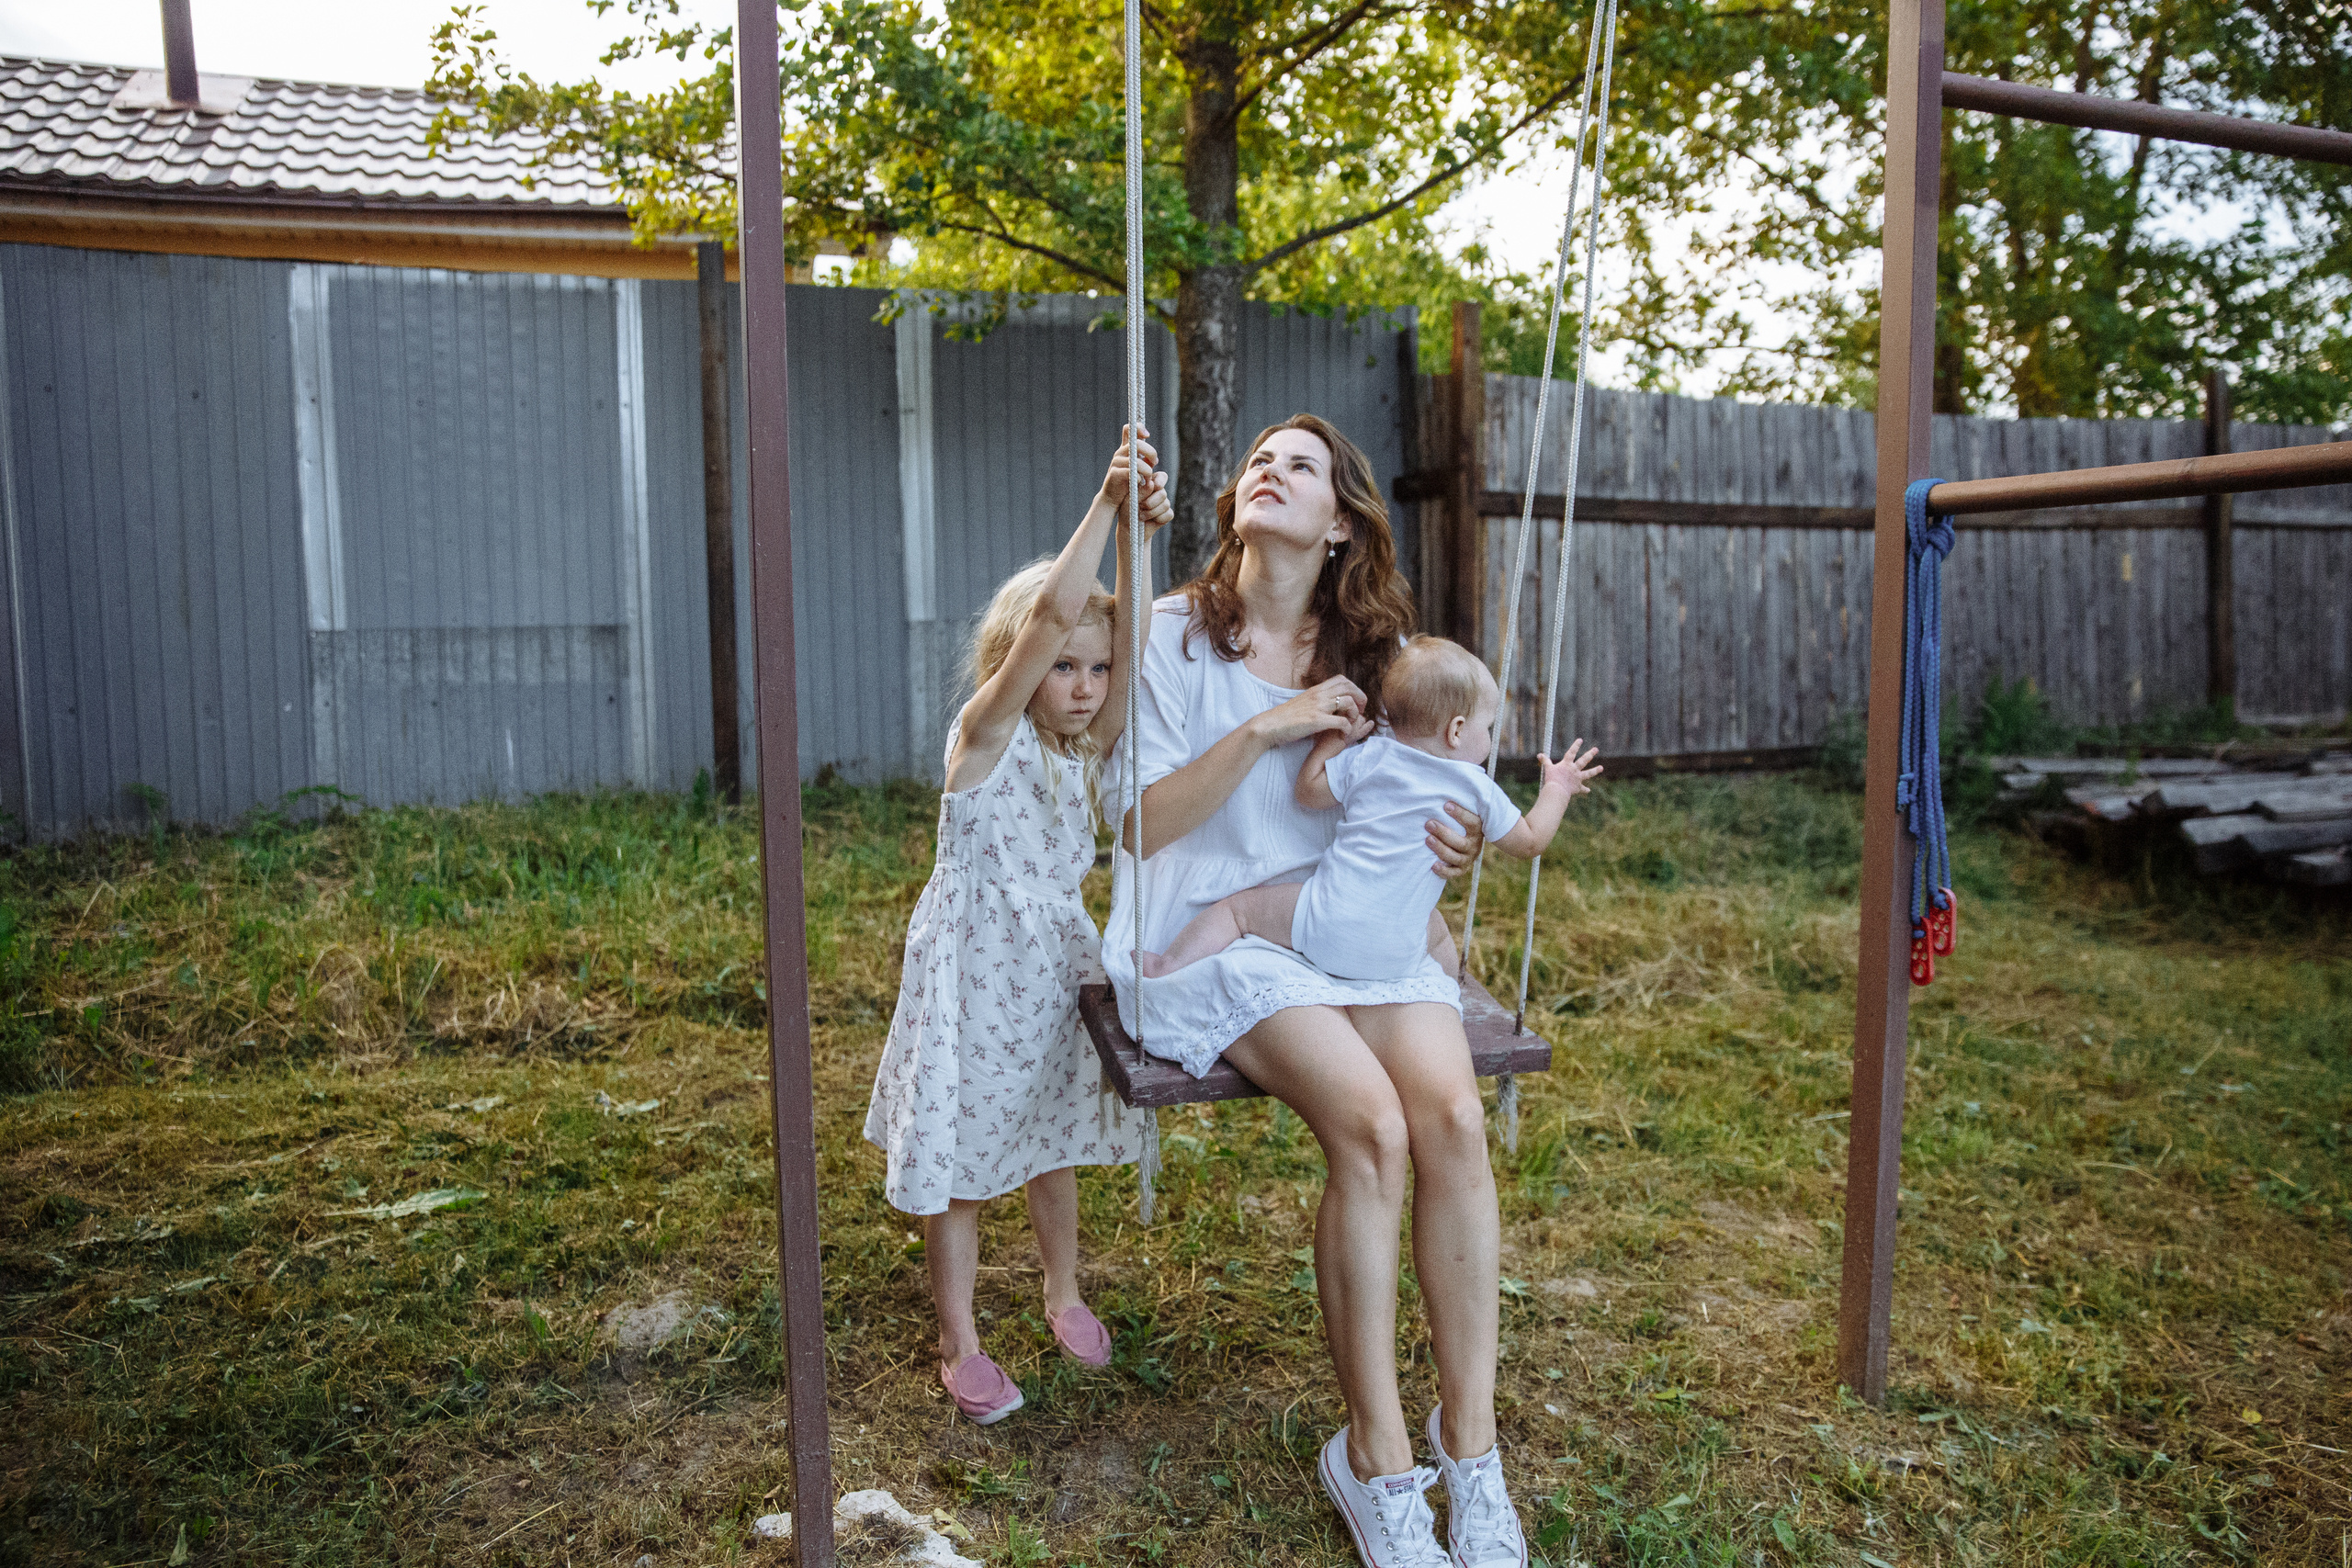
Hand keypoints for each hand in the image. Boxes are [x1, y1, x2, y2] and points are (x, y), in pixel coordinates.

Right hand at [1101, 425, 1169, 534]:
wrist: (1114, 498)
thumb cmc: (1128, 482)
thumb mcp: (1138, 469)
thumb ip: (1146, 461)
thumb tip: (1154, 458)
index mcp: (1126, 449)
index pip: (1129, 429)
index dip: (1139, 428)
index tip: (1147, 436)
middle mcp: (1120, 453)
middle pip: (1137, 444)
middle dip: (1150, 452)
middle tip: (1155, 462)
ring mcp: (1116, 463)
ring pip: (1135, 460)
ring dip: (1146, 469)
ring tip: (1149, 477)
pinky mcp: (1114, 474)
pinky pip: (1130, 472)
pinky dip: (1138, 478)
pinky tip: (1139, 482)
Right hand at [1249, 676, 1365, 749]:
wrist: (1269, 725)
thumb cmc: (1285, 718)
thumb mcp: (1303, 702)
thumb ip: (1316, 700)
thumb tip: (1328, 702)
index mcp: (1316, 690)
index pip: (1342, 680)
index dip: (1354, 689)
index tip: (1355, 701)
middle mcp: (1318, 695)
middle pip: (1349, 687)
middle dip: (1360, 698)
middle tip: (1361, 711)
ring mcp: (1318, 707)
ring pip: (1348, 702)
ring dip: (1355, 713)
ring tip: (1352, 723)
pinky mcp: (1316, 721)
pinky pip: (1342, 721)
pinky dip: (1347, 728)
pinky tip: (1344, 733)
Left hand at [1426, 800, 1484, 876]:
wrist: (1472, 842)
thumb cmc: (1461, 822)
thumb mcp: (1467, 811)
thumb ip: (1460, 801)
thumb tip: (1448, 781)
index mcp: (1477, 829)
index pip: (1472, 822)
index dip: (1460, 814)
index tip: (1446, 805)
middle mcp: (1474, 845)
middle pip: (1460, 842)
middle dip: (1443, 833)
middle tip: (1429, 824)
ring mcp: (1468, 858)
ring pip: (1455, 857)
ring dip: (1441, 849)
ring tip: (1427, 840)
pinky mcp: (1461, 868)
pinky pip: (1454, 873)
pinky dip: (1444, 871)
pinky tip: (1433, 865)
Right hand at [1538, 739, 1603, 800]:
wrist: (1557, 790)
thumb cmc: (1552, 779)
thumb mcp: (1548, 769)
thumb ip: (1545, 761)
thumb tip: (1539, 755)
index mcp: (1567, 764)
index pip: (1572, 752)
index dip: (1576, 745)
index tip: (1580, 740)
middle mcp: (1574, 770)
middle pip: (1584, 760)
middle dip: (1590, 754)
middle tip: (1596, 749)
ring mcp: (1578, 778)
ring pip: (1588, 773)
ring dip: (1595, 770)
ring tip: (1601, 768)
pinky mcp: (1578, 787)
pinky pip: (1582, 788)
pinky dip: (1584, 790)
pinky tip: (1588, 790)